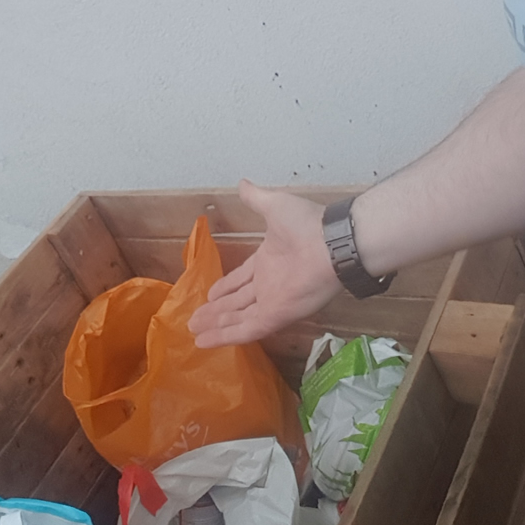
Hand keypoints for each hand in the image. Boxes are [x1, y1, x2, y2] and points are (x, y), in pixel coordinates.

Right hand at [187, 179, 343, 346]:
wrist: (332, 243)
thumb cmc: (306, 224)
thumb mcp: (274, 205)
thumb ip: (256, 198)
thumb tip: (241, 183)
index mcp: (268, 261)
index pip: (241, 279)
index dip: (225, 287)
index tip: (209, 295)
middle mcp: (268, 284)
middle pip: (236, 301)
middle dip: (215, 310)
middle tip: (194, 318)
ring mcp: (271, 302)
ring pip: (237, 317)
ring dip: (215, 325)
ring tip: (193, 331)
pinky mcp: (275, 316)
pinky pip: (245, 329)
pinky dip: (224, 336)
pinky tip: (205, 341)